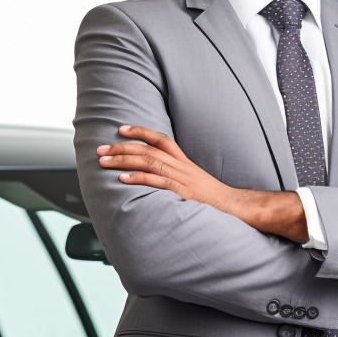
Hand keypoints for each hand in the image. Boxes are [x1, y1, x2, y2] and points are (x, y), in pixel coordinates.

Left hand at [97, 126, 308, 241]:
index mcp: (184, 162)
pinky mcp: (182, 192)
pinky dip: (138, 179)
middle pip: (148, 149)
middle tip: (101, 149)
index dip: (140, 132)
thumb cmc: (214, 200)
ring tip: (104, 161)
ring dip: (123, 160)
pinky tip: (122, 179)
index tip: (121, 129)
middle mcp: (181, 166)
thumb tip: (157, 180)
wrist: (236, 207)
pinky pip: (157, 182)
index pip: (161, 139)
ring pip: (148, 162)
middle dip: (122, 147)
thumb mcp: (194, 183)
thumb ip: (177, 179)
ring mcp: (182, 178)